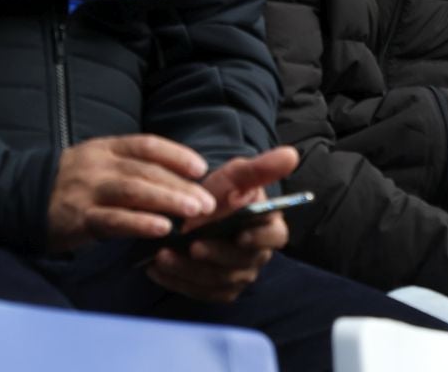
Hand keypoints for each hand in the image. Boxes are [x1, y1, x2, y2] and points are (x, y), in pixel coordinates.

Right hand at [46, 135, 216, 252]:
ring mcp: (87, 191)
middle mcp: (98, 165)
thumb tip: (180, 181)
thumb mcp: (99, 163)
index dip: (177, 155)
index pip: (147, 145)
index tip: (202, 168)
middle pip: (146, 171)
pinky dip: (140, 223)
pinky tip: (162, 229)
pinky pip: (113, 220)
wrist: (19, 197)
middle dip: (180, 185)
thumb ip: (132, 167)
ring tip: (194, 213)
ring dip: (168, 201)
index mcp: (106, 148)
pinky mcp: (78, 218)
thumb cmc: (72, 183)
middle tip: (209, 202)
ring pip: (133, 192)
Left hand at [147, 146, 299, 303]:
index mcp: (269, 227)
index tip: (240, 236)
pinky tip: (156, 269)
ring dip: (189, 270)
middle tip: (190, 244)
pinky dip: (177, 282)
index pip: (274, 237)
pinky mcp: (216, 290)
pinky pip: (199, 292)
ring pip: (217, 280)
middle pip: (241, 263)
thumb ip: (261, 168)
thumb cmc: (222, 192)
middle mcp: (257, 256)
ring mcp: (237, 276)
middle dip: (215, 255)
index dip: (259, 239)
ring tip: (162, 255)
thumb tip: (290, 154)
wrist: (196, 212)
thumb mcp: (237, 176)